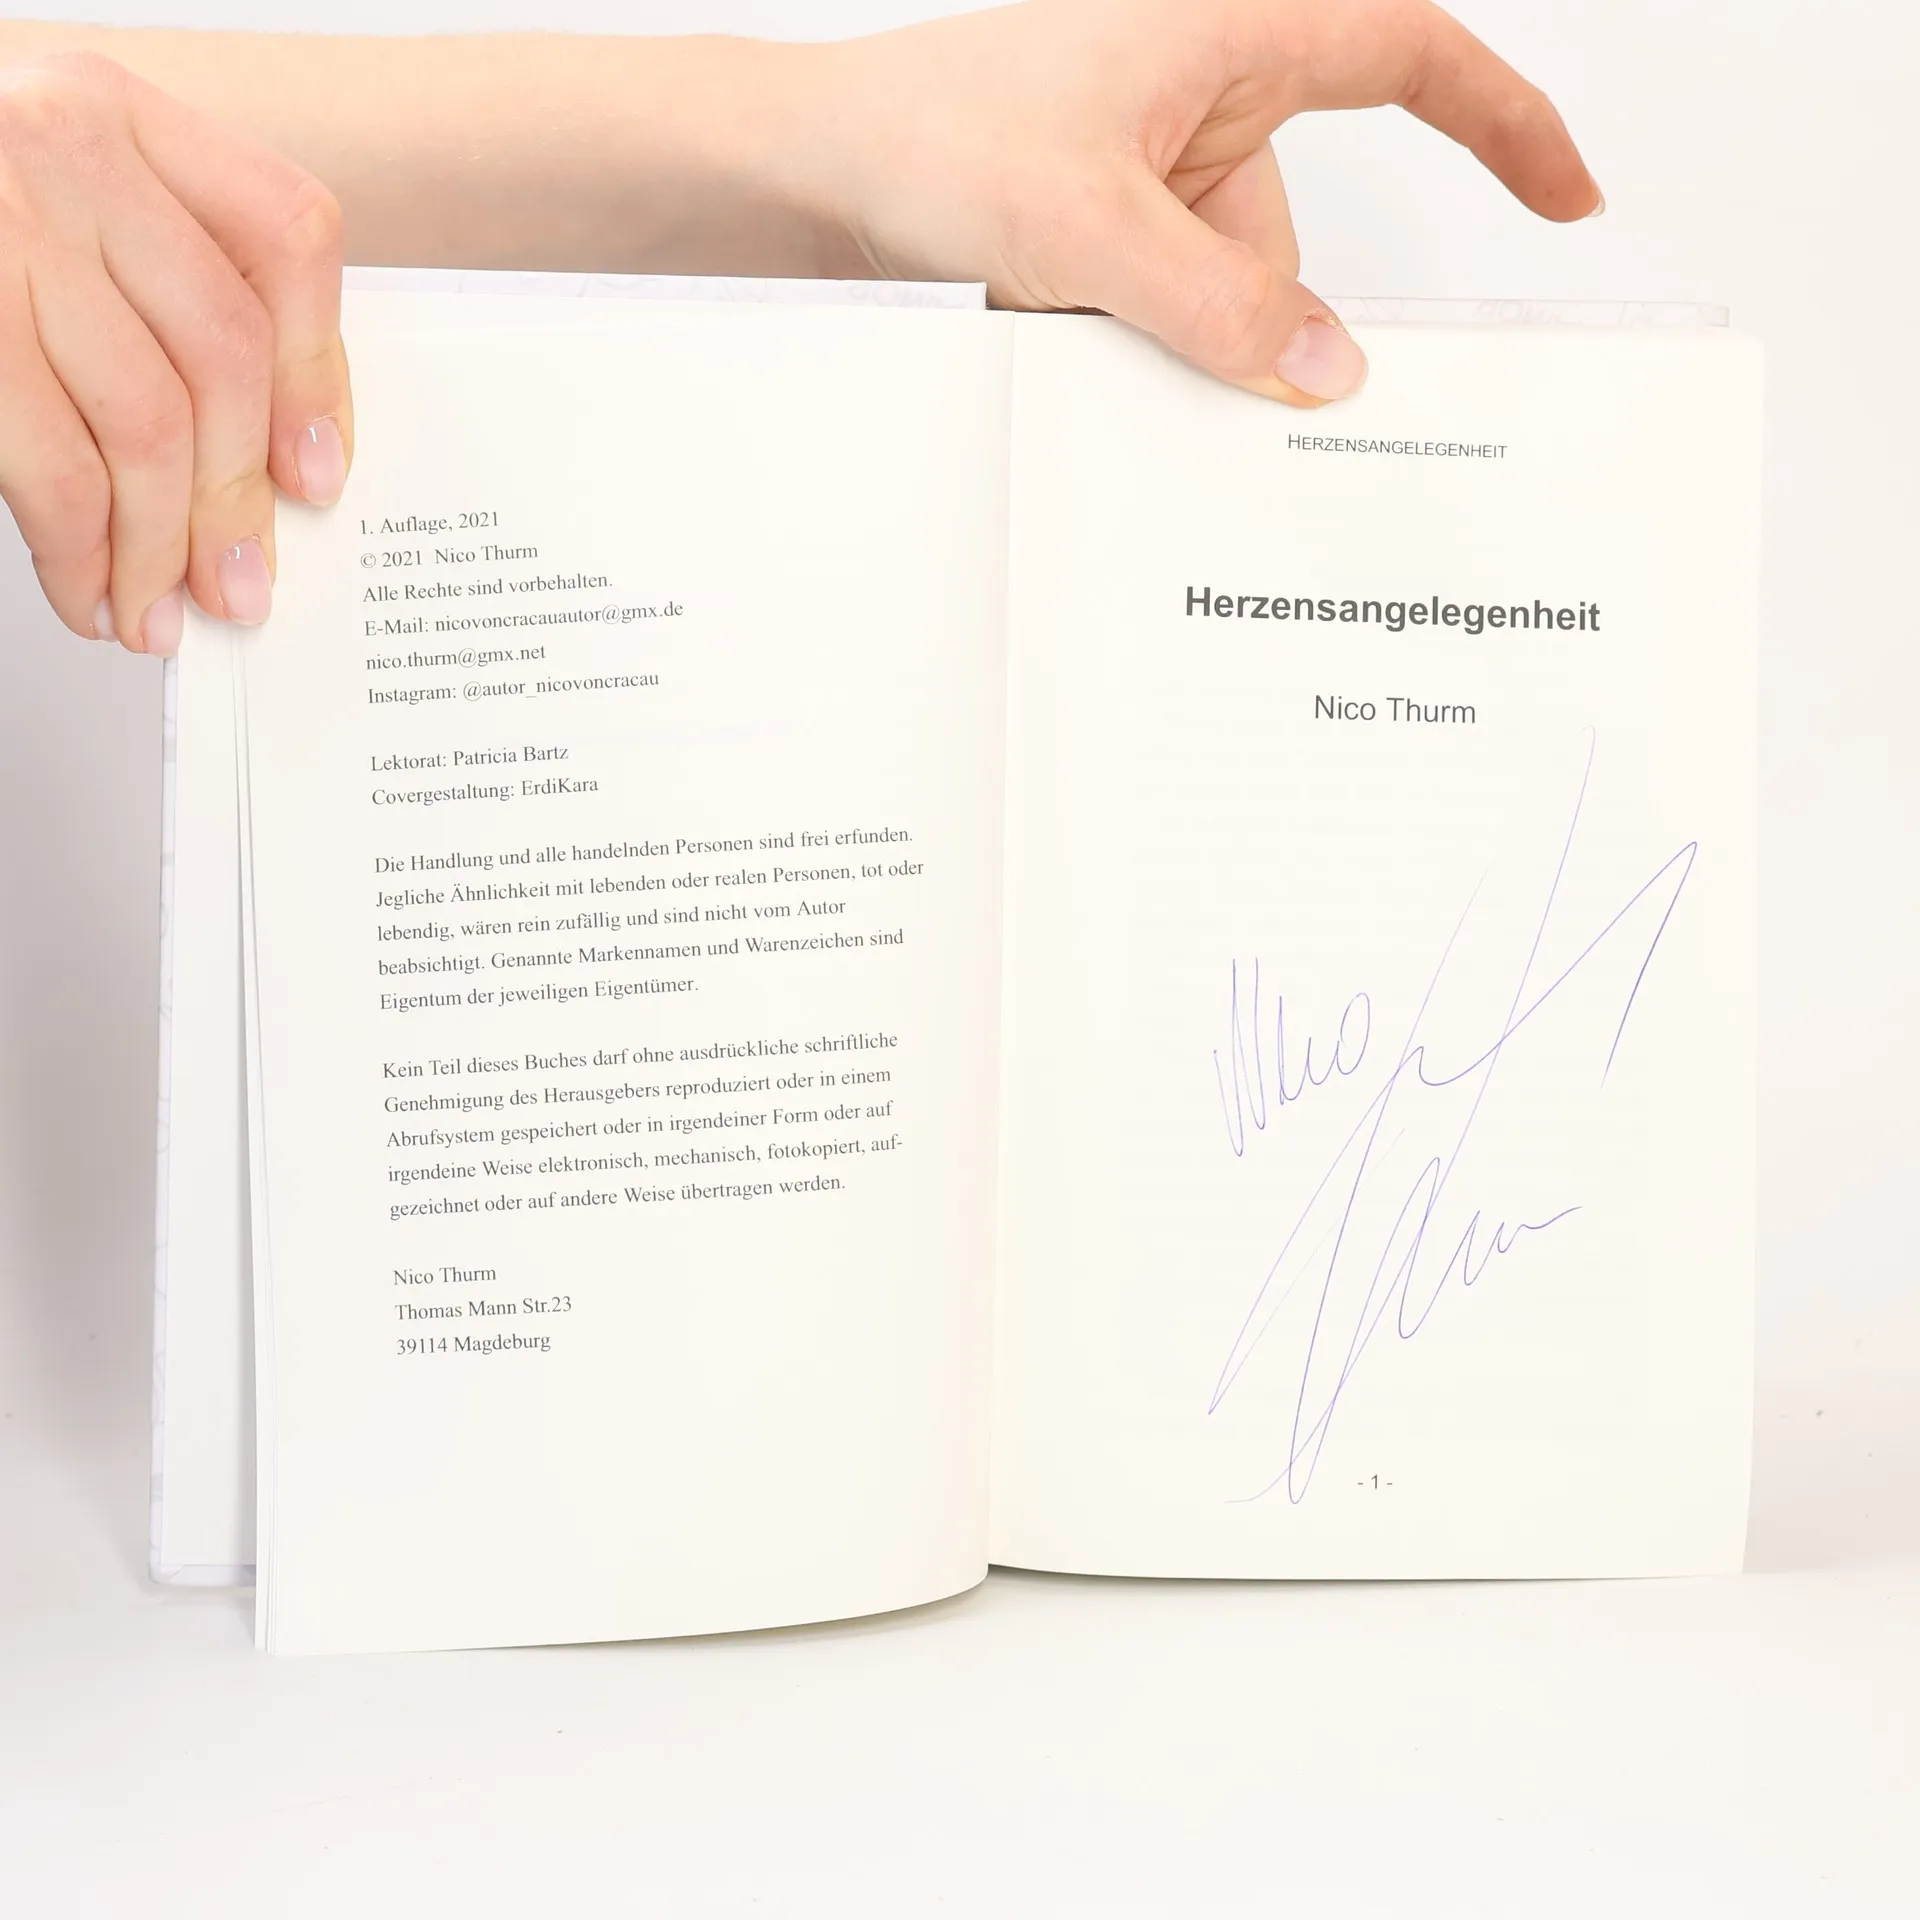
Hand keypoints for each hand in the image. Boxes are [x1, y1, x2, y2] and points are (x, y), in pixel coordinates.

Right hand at [0, 50, 350, 654]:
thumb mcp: (66, 205)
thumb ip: (164, 285)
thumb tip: (271, 465)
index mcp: (122, 111)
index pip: (285, 234)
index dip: (318, 371)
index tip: (317, 475)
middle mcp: (65, 147)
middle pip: (225, 351)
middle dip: (238, 498)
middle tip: (237, 588)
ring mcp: (1, 223)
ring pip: (147, 422)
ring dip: (160, 547)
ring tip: (156, 611)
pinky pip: (54, 464)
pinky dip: (82, 552)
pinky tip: (89, 590)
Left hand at [796, 0, 1601, 403]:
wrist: (807, 174)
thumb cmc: (926, 138)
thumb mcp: (1089, 229)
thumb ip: (1219, 306)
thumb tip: (1328, 369)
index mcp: (1227, 33)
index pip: (1409, 57)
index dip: (1504, 122)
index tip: (1566, 196)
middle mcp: (1201, 99)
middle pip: (1291, 244)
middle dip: (1245, 319)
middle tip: (1166, 353)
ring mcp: (1152, 173)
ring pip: (1224, 299)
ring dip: (1169, 342)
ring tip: (1066, 325)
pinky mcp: (1108, 230)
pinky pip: (1166, 313)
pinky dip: (1133, 344)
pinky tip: (1057, 337)